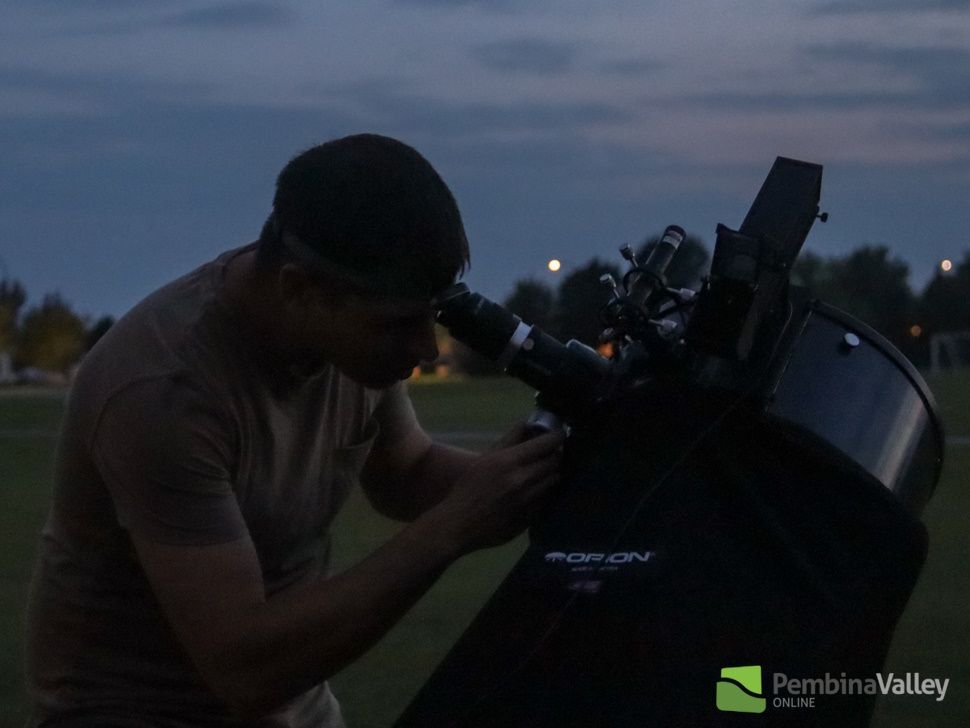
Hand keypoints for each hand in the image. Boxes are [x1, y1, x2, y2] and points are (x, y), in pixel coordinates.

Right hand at [431, 423, 564, 553]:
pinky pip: (548, 499)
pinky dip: (545, 491)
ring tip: (542, 471)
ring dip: (551, 473)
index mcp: (509, 461)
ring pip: (554, 480)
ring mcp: (529, 501)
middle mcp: (522, 480)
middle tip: (549, 452)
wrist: (459, 524)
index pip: (547, 443)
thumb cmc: (468, 487)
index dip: (557, 436)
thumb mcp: (485, 458)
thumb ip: (509, 439)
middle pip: (555, 461)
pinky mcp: (531, 517)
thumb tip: (529, 423)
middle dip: (555, 454)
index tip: (558, 434)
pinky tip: (534, 490)